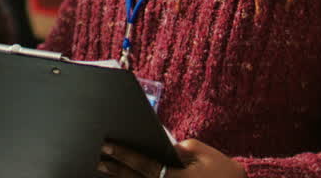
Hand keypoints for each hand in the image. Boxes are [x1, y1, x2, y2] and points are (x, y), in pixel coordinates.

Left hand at [99, 139, 245, 177]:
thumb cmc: (222, 171)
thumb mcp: (202, 152)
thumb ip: (178, 147)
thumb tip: (161, 147)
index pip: (143, 164)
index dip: (123, 154)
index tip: (107, 145)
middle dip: (115, 169)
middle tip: (98, 158)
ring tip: (105, 170)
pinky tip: (125, 177)